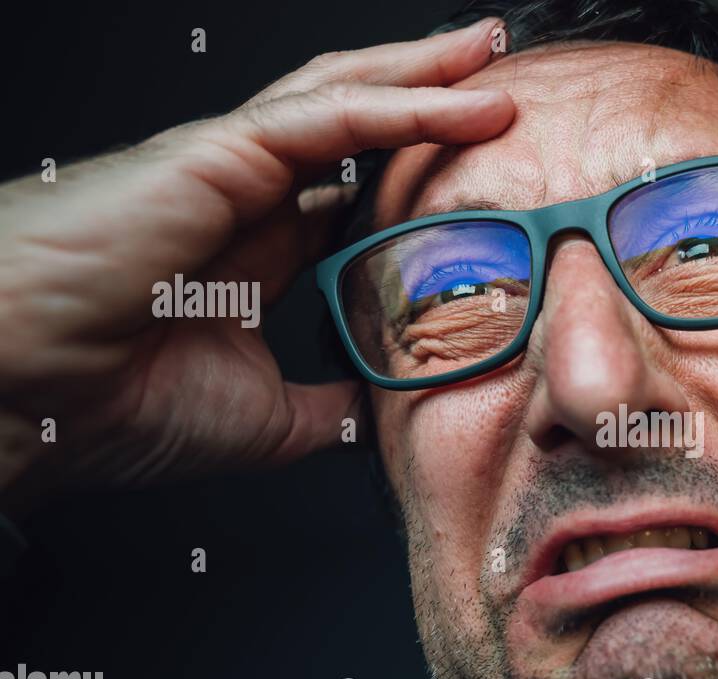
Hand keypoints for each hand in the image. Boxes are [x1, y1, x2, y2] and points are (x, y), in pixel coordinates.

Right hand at [0, 18, 513, 516]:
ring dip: (425, 75)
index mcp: (254, 247)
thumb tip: (374, 411)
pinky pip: (328, 115)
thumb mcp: (264, 416)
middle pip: (357, 125)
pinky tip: (466, 100)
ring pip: (346, 96)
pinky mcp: (219, 152)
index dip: (418, 176)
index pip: (353, 192)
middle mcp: (247, 194)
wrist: (24, 398)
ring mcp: (232, 166)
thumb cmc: (112, 405)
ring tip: (491, 54)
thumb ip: (322, 405)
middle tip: (501, 82)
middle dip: (431, 97)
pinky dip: (402, 104)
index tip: (485, 178)